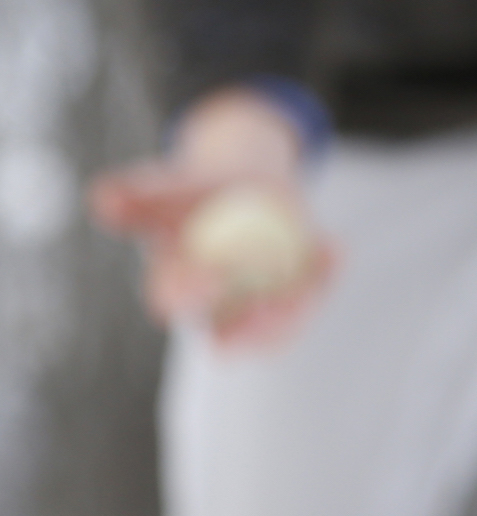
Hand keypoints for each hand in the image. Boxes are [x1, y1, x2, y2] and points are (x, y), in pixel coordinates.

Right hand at [88, 88, 335, 349]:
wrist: (244, 182)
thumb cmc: (196, 190)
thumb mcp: (170, 185)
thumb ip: (140, 194)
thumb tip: (104, 197)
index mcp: (175, 284)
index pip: (173, 298)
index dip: (187, 291)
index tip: (207, 276)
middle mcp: (216, 307)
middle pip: (228, 332)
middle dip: (247, 328)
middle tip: (265, 305)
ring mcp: (258, 305)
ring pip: (276, 327)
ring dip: (294, 311)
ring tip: (308, 285)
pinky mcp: (296, 294)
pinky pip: (312, 294)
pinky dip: (325, 275)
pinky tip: (334, 249)